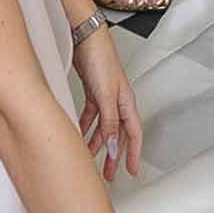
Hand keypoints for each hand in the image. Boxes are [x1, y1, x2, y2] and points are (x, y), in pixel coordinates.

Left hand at [75, 28, 142, 182]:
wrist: (85, 37)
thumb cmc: (100, 59)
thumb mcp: (106, 96)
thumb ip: (110, 123)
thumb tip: (115, 147)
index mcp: (126, 102)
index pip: (134, 134)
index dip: (133, 154)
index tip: (131, 171)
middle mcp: (117, 101)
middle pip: (118, 134)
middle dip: (114, 155)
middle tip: (109, 174)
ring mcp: (105, 96)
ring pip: (103, 126)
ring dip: (97, 143)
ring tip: (89, 158)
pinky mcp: (92, 91)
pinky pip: (91, 115)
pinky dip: (86, 126)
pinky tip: (79, 134)